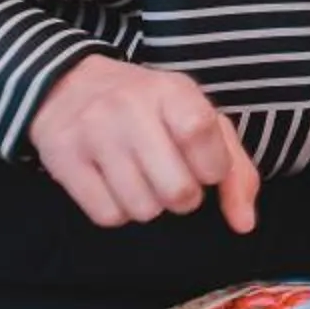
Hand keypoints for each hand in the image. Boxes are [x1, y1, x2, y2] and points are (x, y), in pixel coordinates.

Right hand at [31, 55, 260, 231]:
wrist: (69, 85)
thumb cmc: (148, 109)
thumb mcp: (196, 118)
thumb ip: (234, 168)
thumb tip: (244, 223)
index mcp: (171, 90)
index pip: (201, 133)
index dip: (212, 166)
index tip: (205, 169)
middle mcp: (129, 107)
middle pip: (178, 189)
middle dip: (182, 196)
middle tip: (170, 177)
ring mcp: (94, 133)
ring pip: (143, 209)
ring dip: (148, 204)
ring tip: (139, 177)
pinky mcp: (64, 159)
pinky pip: (108, 216)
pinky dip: (117, 210)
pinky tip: (113, 184)